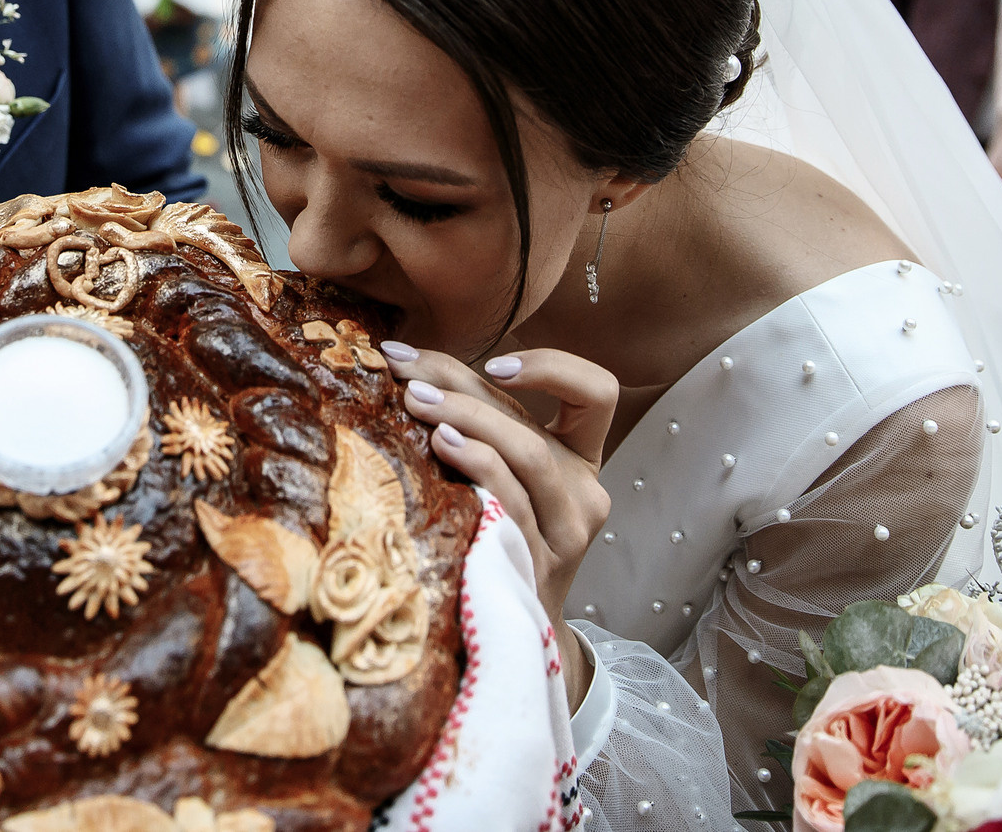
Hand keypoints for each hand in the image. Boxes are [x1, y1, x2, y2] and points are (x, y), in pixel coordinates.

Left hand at [380, 340, 615, 709]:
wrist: (506, 642)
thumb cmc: (489, 544)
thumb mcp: (497, 481)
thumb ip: (476, 425)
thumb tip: (404, 363)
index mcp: (580, 462)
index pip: (598, 394)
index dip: (553, 367)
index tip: (493, 360)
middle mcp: (585, 495)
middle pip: (533, 422)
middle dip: (462, 383)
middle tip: (405, 368)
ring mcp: (568, 534)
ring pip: (528, 453)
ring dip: (464, 415)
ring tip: (414, 400)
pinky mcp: (543, 566)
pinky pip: (512, 503)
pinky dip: (477, 465)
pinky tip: (439, 445)